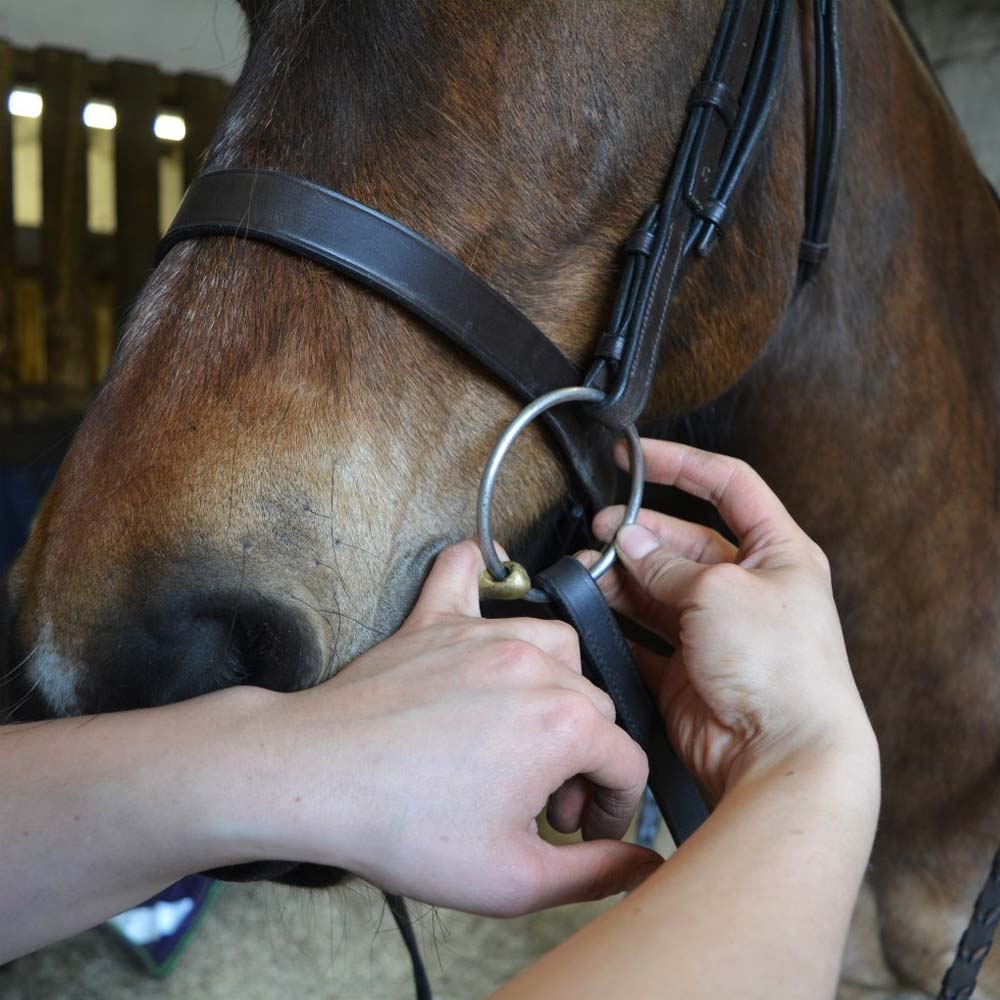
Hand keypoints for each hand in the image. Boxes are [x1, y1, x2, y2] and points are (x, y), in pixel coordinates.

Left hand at [246, 541, 658, 915]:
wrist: (315, 780)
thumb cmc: (403, 828)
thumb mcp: (513, 880)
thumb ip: (595, 874)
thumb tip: (643, 864)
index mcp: (562, 726)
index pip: (627, 761)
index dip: (616, 806)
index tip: (585, 829)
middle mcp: (532, 667)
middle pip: (596, 705)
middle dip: (584, 760)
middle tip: (544, 803)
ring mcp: (481, 636)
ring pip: (556, 642)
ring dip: (559, 687)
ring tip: (530, 730)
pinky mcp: (434, 622)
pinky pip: (465, 572)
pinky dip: (483, 570)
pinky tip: (490, 575)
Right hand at [592, 440, 876, 801]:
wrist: (779, 755)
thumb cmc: (780, 670)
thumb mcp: (720, 591)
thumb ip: (667, 564)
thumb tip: (630, 542)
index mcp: (777, 553)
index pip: (728, 485)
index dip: (680, 463)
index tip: (633, 456)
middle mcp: (746, 589)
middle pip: (680, 542)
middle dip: (637, 533)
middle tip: (599, 534)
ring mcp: (714, 630)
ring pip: (655, 588)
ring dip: (620, 578)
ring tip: (587, 573)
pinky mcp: (686, 669)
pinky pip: (642, 637)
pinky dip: (616, 625)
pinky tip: (594, 615)